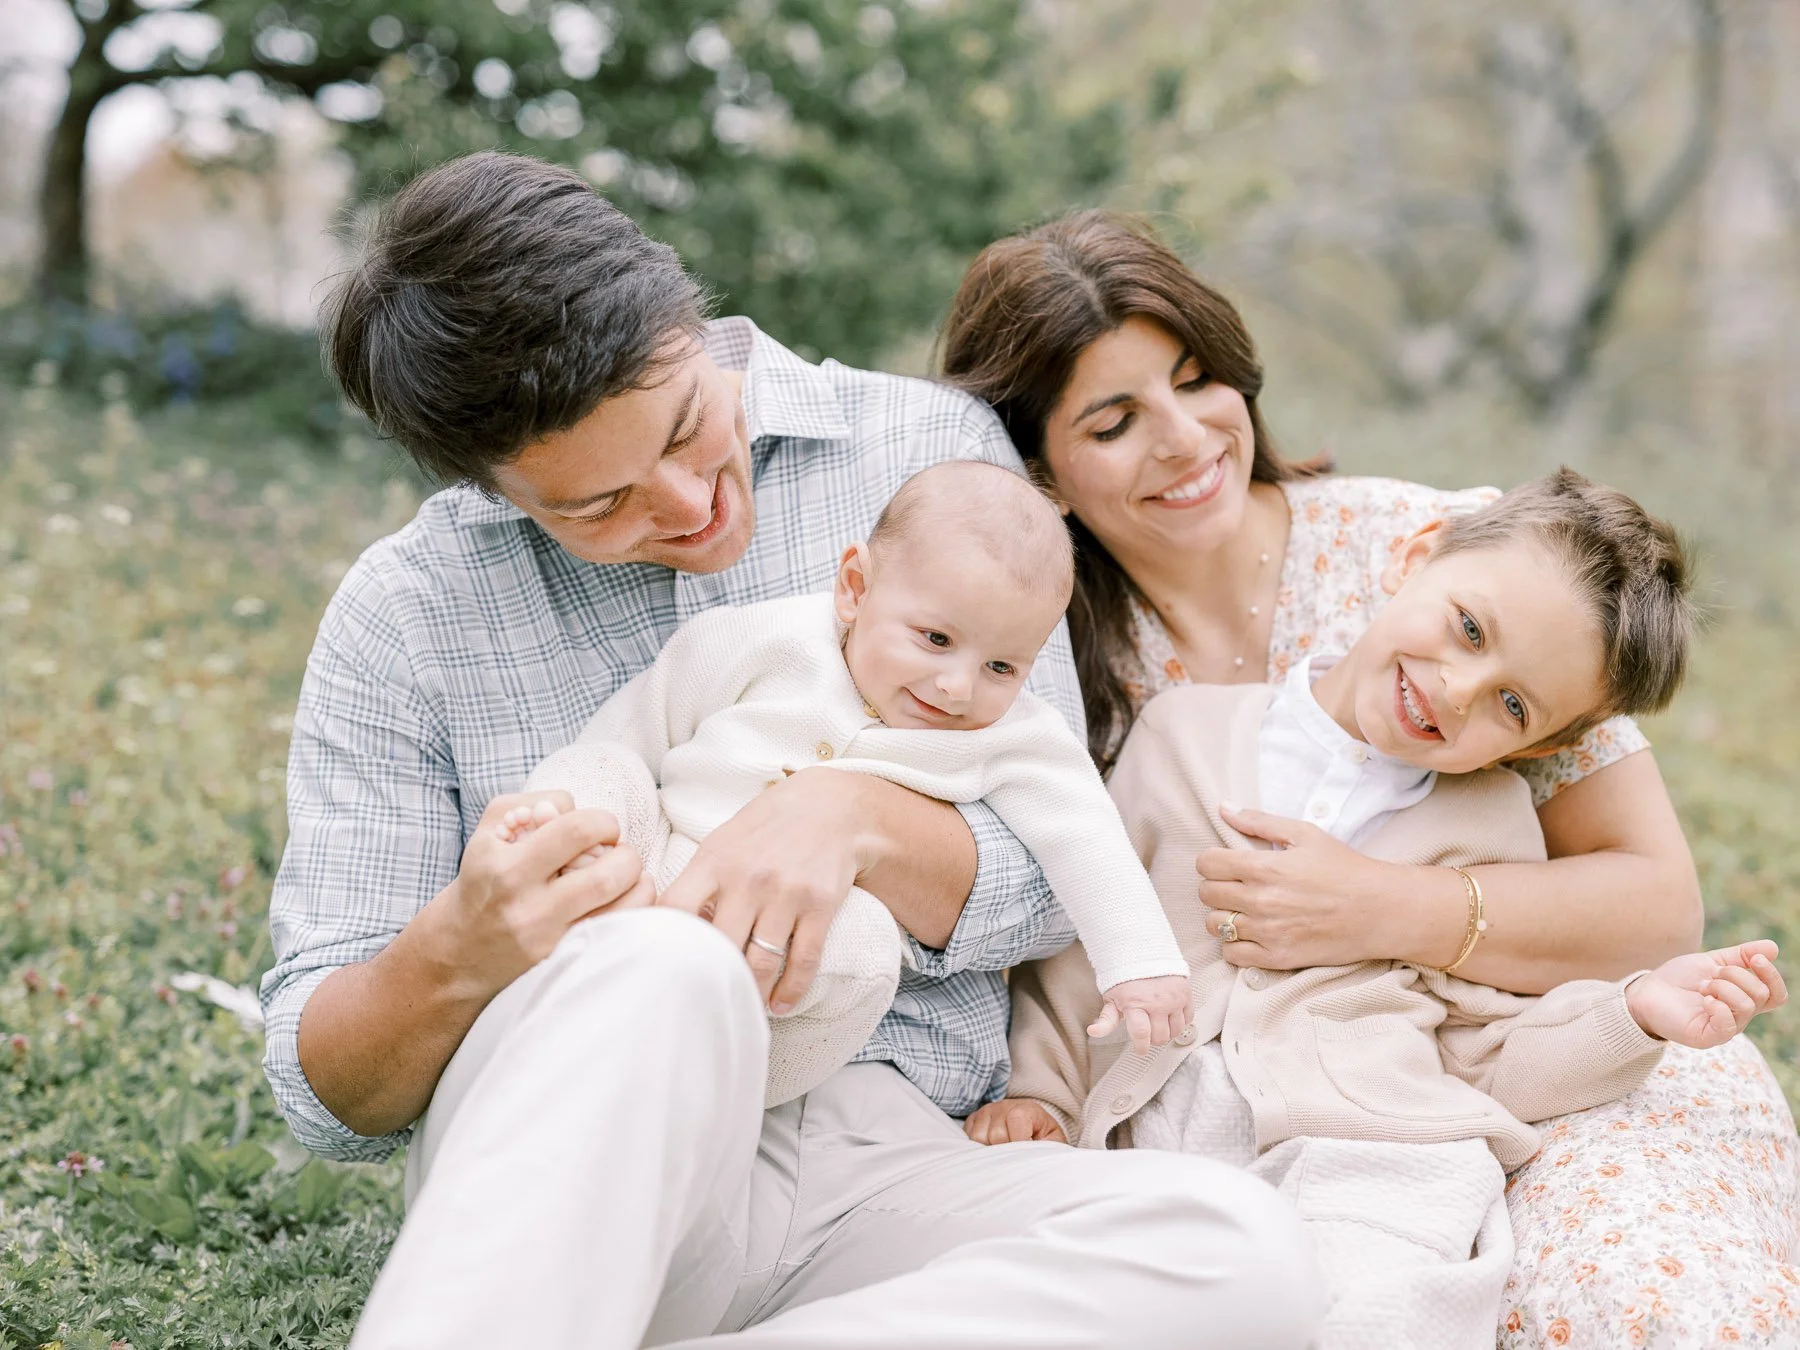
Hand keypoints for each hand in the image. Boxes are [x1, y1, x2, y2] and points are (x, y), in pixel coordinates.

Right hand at [432, 791, 651, 1002]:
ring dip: (638, 883)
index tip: (601, 828)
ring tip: (626, 876)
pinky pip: (617, 933)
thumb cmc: (484, 880)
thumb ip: (530, 804)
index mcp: (508, 868)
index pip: (578, 831)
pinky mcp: (563, 962)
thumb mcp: (491, 831)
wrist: (459, 951)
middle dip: (627, 854)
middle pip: (608, 874)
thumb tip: (569, 807)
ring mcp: (548, 941)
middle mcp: (528, 908)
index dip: (603, 821)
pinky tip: (625, 899)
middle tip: (618, 852)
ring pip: (623, 908)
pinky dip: (634, 910)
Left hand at [658, 768, 875, 1013]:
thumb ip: (698, 882)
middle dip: (709, 978)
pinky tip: (779, 1005)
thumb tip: (670, 930)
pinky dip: (790, 991)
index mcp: (715, 861)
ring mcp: (785, 893)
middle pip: (716, 946)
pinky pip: (803, 960)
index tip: (662, 965)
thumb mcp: (723, 842)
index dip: (663, 940)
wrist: (830, 806)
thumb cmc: (766, 829)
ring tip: (741, 1007)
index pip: (674, 908)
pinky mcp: (820, 905)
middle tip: (702, 1000)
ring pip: (760, 962)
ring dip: (750, 993)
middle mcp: (748, 878)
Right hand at [964, 1098, 1067, 1145]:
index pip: (1016, 1120)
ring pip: (978, 1137)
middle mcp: (1003, 1105)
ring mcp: (986, 1111)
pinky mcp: (973, 1119)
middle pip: (996, 1134)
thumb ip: (1049, 1148)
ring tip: (1003, 1152)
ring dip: (990, 1150)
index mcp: (1026, 1108)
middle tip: (1015, 1155)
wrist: (1033, 1128)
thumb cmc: (1043, 1139)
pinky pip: (968, 1136)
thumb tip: (1037, 1159)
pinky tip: (991, 1149)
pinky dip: (977, 1147)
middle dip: (1005, 1151)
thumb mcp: (1054, 1142)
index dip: (1020, 1142)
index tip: (1026, 1154)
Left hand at [1088, 974, 1190, 1052]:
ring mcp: (1173, 999)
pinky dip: (1180, 1022)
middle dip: (1152, 1039)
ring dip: (1167, 1032)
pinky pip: (1188, 1019)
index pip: (1141, 1034)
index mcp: (1135, 1003)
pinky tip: (1170, 1016)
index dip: (1141, 1047)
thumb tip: (1092, 1032)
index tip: (1140, 1050)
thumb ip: (1105, 1020)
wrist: (1144, 955)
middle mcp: (1156, 1002)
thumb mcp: (1112, 1000)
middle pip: (1160, 1036)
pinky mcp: (1185, 994)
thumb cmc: (1125, 981)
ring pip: (1176, 1031)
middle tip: (1147, 1031)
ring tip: (1158, 1024)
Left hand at [1196, 806, 1400, 969]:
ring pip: (1215, 925)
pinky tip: (1252, 934)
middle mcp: (1260, 901)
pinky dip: (1235, 945)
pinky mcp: (1277, 958)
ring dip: (1223, 916)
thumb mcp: (1305, 834)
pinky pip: (1232, 955)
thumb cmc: (1345, 868)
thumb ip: (1260, 821)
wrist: (1381, 910)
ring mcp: (1267, 933)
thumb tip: (1224, 807)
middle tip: (1236, 885)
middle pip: (1206, 894)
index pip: (1206, 864)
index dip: (1211, 860)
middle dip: (1216, 886)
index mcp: (1264, 867)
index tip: (1225, 862)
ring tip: (1243, 909)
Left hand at [1626, 940, 1786, 1048]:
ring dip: (1722, 987)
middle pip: (1761, 995)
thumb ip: (1741, 955)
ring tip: (1702, 987)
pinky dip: (1718, 1006)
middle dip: (1736, 975)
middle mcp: (1739, 1016)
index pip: (1776, 994)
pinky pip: (1728, 1025)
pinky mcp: (1708, 1037)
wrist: (1648, 990)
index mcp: (1744, 998)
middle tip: (1711, 975)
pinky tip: (1704, 999)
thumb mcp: (1713, 961)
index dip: (1772, 976)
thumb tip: (1774, 947)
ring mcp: (1725, 1028)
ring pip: (1746, 1005)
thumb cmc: (1680, 978)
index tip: (1756, 958)